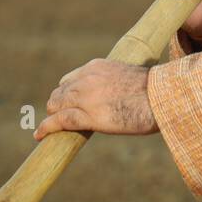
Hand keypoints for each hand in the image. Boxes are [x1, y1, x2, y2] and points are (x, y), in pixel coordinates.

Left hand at [34, 58, 157, 139]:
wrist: (161, 97)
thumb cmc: (155, 91)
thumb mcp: (131, 77)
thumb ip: (117, 83)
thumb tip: (123, 95)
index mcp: (98, 66)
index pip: (71, 79)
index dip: (68, 93)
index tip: (68, 102)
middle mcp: (87, 78)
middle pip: (60, 92)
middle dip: (58, 105)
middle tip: (59, 117)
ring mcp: (85, 97)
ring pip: (57, 106)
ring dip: (53, 116)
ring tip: (49, 127)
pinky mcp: (88, 116)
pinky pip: (60, 121)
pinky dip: (47, 127)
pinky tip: (40, 135)